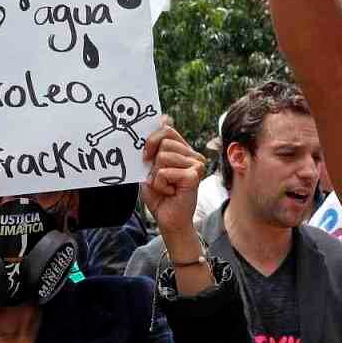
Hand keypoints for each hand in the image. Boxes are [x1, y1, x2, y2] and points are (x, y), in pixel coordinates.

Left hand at [141, 118, 206, 241]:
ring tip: (166, 187)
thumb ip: (153, 149)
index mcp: (183, 150)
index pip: (167, 129)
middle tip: (158, 179)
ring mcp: (196, 164)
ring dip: (156, 176)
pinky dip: (160, 185)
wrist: (168, 221)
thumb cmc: (160, 196)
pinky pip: (164, 172)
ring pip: (163, 157)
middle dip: (153, 162)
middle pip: (164, 142)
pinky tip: (170, 192)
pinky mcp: (194, 175)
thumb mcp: (151, 169)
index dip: (152, 138)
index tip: (145, 155)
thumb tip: (159, 121)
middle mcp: (193, 155)